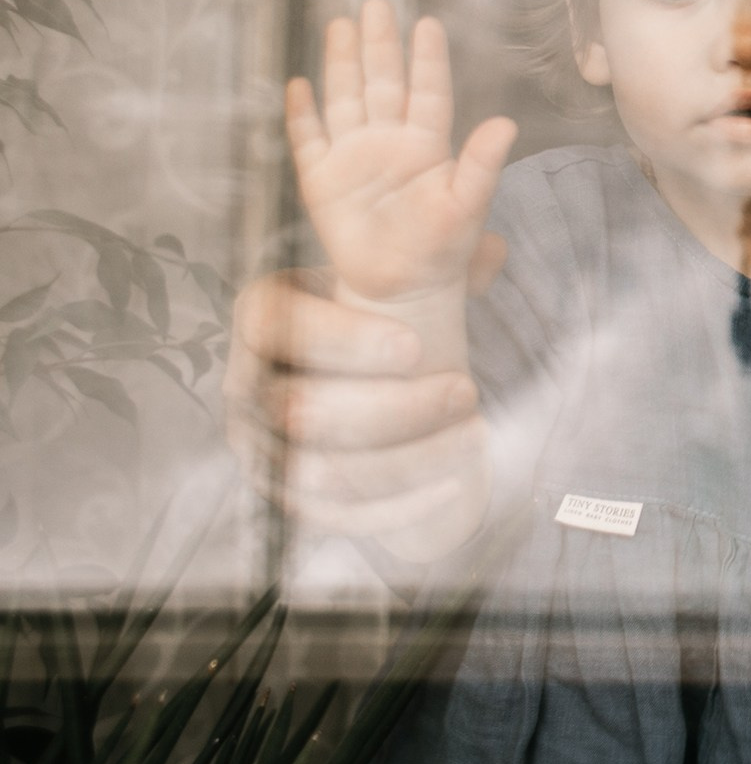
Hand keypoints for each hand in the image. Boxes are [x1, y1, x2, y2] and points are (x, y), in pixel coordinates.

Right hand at [222, 246, 504, 559]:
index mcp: (263, 312)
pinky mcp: (284, 492)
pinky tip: (455, 485)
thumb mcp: (398, 275)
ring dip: (406, 460)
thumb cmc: (384, 311)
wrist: (362, 369)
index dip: (341, 340)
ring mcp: (258, 443)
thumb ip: (437, 255)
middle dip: (394, 408)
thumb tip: (490, 249)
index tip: (415, 348)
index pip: (275, 324)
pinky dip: (396, 507)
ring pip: (318, 470)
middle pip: (299, 410)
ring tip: (473, 435)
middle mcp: (246, 381)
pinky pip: (331, 514)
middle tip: (466, 392)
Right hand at [286, 0, 515, 307]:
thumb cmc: (442, 248)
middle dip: (379, 43)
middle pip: (383, 82)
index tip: (427, 24)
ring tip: (340, 24)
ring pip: (346, 98)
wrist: (403, 289)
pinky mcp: (322, 180)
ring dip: (341, 64)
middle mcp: (389, 141)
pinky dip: (301, 115)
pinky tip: (297, 86)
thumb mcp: (467, 207)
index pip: (427, 92)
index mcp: (426, 144)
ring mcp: (353, 157)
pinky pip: (307, 140)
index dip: (427, 59)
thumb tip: (507, 124)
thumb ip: (482, 165)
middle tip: (375, 3)